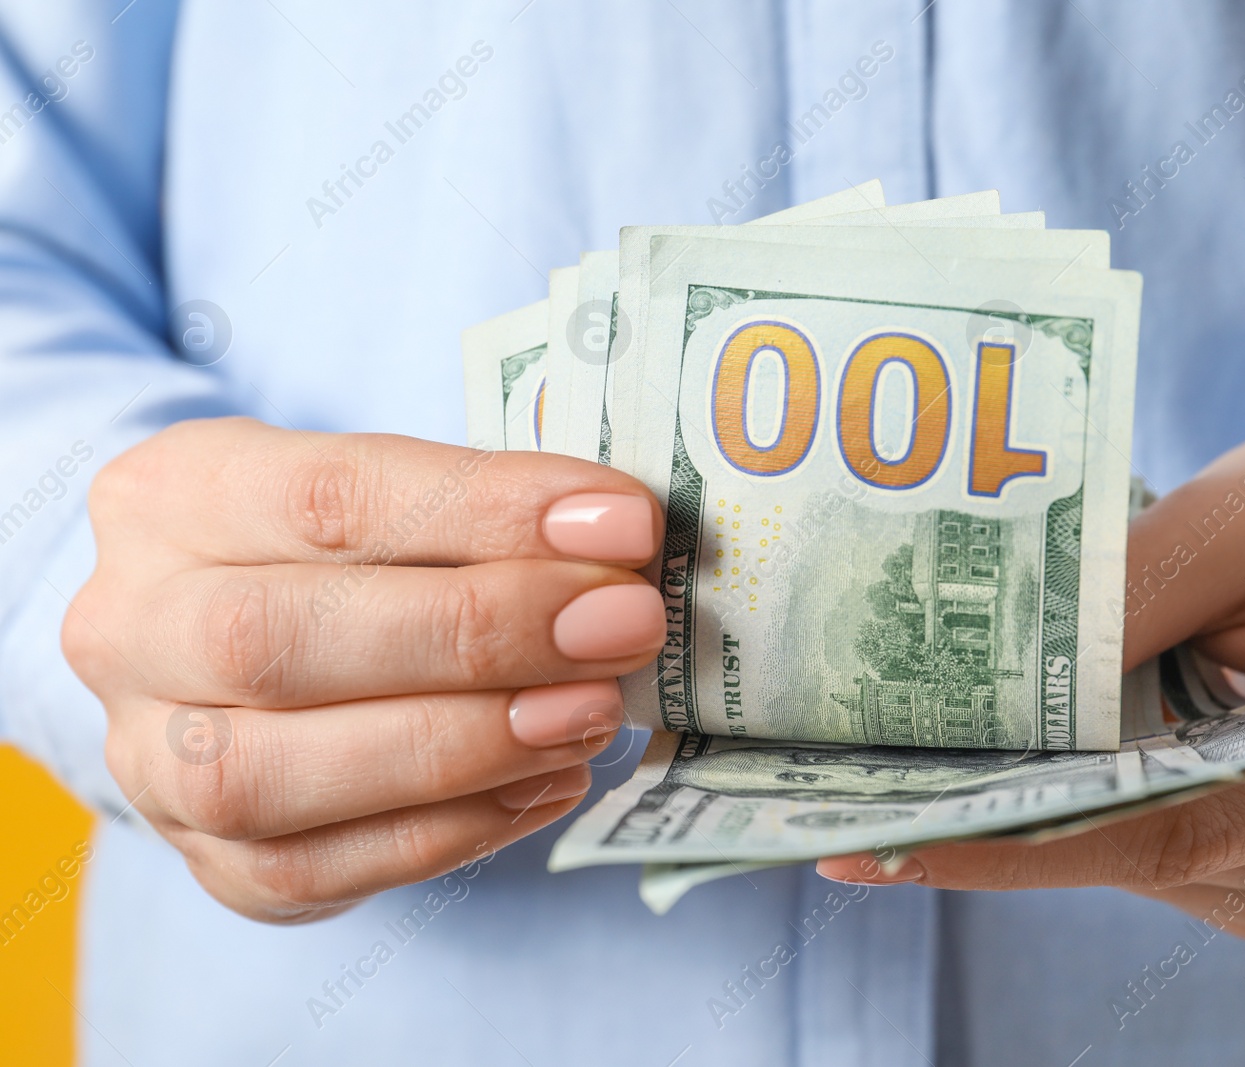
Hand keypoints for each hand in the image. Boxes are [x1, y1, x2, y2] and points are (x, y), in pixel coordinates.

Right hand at [64, 417, 665, 921]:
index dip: (486, 510)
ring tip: (593, 714)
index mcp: (172, 494)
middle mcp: (129, 627)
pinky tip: (550, 782)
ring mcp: (149, 758)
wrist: (247, 645)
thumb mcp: (390, 490)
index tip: (623, 524)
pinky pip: (314, 868)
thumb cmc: (349, 551)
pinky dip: (451, 830)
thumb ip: (480, 511)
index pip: (327, 495)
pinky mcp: (206, 860)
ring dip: (464, 745)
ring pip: (275, 772)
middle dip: (478, 633)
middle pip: (278, 638)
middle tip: (623, 624)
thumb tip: (616, 540)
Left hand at [817, 414, 1244, 943]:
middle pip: (1167, 857)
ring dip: (1064, 821)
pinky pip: (1194, 860)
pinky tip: (1052, 773)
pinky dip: (1119, 817)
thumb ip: (1124, 598)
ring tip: (938, 782)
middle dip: (1020, 827)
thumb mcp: (1238, 511)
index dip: (1031, 842)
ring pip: (1170, 869)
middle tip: (871, 811)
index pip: (1181, 826)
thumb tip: (1000, 682)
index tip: (903, 845)